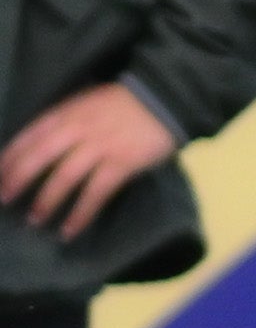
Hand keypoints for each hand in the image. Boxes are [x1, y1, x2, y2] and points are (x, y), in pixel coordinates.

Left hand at [0, 80, 177, 236]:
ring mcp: (101, 146)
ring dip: (46, 201)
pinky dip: (81, 213)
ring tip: (35, 220)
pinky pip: (96, 192)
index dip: (9, 158)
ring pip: (64, 176)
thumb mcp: (87, 102)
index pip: (28, 136)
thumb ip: (65, 120)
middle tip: (4, 199)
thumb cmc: (124, 102)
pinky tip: (70, 230)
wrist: (167, 97)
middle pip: (39, 157)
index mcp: (67, 112)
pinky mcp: (122, 163)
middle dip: (17, 180)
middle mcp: (79, 129)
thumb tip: (39, 145)